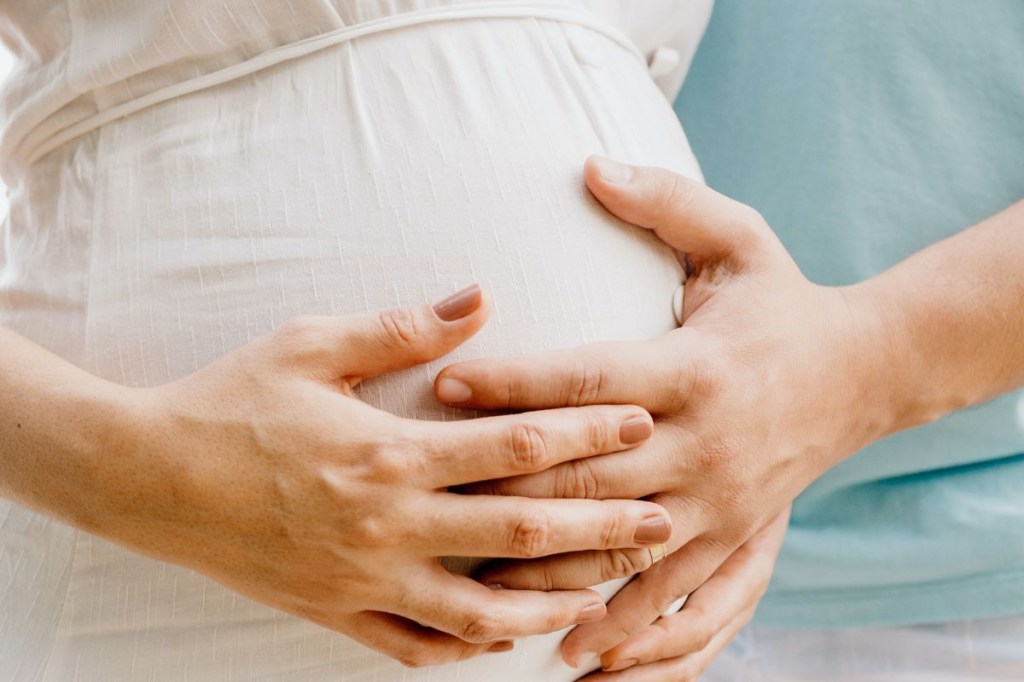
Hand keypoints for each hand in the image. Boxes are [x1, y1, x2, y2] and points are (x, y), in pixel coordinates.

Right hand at [66, 284, 672, 666]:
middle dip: (601, 528)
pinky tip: (506, 636)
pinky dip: (468, 647)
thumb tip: (481, 299)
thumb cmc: (230, 401)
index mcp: (389, 452)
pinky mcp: (336, 613)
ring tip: (606, 594)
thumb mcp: (310, 344)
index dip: (587, 433)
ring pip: (482, 610)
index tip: (640, 420)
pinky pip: (416, 648)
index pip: (516, 447)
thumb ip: (403, 328)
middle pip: (521, 534)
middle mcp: (388, 524)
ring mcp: (364, 579)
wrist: (146, 478)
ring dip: (551, 604)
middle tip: (663, 520)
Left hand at [434, 158, 890, 662]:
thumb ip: (665, 203)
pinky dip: (621, 626)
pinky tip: (572, 650)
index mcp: (695, 368)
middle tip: (428, 489)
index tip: (446, 383)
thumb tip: (590, 166)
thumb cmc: (781, 302)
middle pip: (588, 473)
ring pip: (618, 546)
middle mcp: (703, 443)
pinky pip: (672, 595)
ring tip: (473, 583)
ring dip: (545, 569)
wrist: (864, 374)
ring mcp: (718, 502)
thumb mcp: (738, 238)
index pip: (588, 379)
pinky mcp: (732, 539)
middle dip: (505, 482)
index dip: (514, 381)